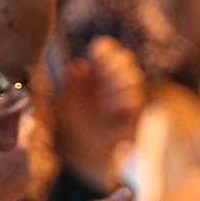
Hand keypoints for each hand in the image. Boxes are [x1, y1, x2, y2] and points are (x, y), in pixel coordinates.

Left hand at [56, 35, 147, 180]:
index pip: (107, 48)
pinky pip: (135, 98)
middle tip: (100, 79)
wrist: (83, 152)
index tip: (93, 59)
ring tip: (100, 100)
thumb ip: (71, 82)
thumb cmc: (72, 123)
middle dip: (112, 67)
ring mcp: (127, 96)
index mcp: (96, 72)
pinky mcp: (134, 113)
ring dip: (115, 85)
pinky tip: (107, 109)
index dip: (102, 51)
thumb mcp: (65, 100)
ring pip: (134, 76)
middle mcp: (114, 81)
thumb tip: (80, 65)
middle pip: (126, 58)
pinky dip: (119, 101)